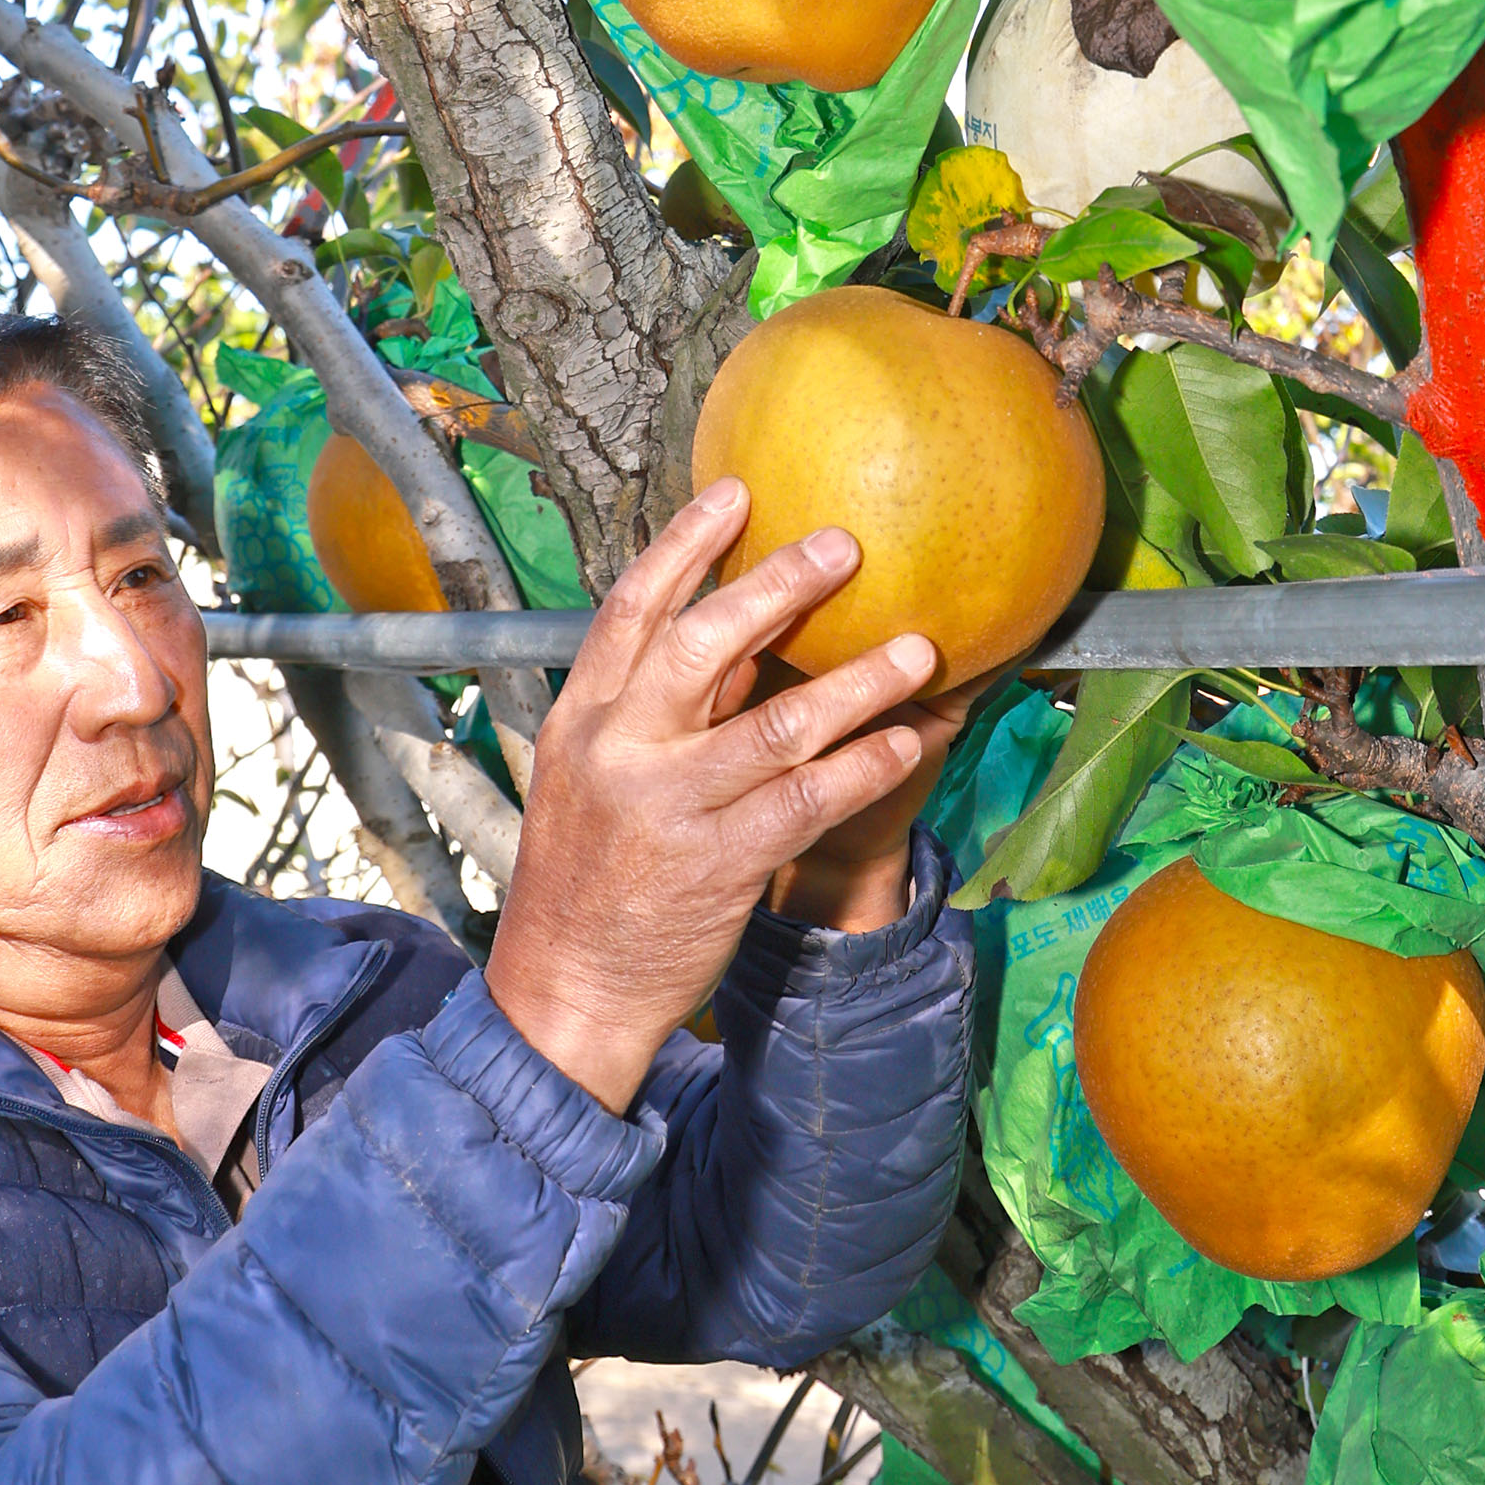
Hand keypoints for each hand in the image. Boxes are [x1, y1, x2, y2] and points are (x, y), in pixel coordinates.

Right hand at [482, 481, 939, 1112]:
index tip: (737, 492)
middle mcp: (620, 753)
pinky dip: (862, 769)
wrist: (566, 992)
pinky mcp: (718, 865)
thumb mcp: (590, 777)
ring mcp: (669, 809)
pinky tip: (907, 744)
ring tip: (918, 649)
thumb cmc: (588, 876)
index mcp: (582, 719)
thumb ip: (651, 709)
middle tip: (845, 543)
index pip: (631, 608)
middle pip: (704, 644)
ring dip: (857, 682)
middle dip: (778, 587)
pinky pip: (806, 802)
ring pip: (777, 726)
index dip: (686, 543)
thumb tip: (735, 634)